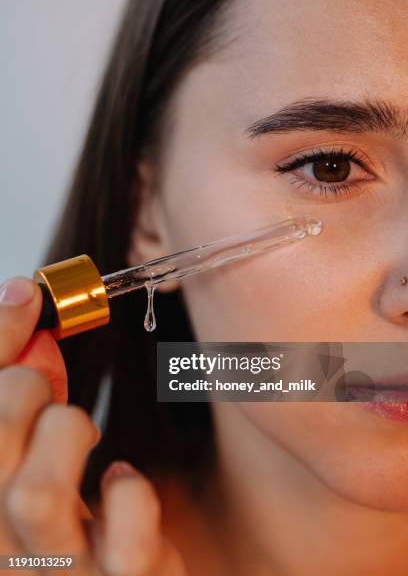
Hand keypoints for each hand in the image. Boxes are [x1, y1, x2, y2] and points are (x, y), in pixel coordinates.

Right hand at [0, 276, 186, 574]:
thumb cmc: (66, 515)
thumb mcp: (32, 452)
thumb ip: (23, 392)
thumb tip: (26, 310)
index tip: (27, 296)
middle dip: (20, 390)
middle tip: (44, 391)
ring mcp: (55, 573)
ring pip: (37, 494)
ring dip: (66, 433)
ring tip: (81, 434)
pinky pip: (124, 533)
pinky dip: (130, 493)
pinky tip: (121, 483)